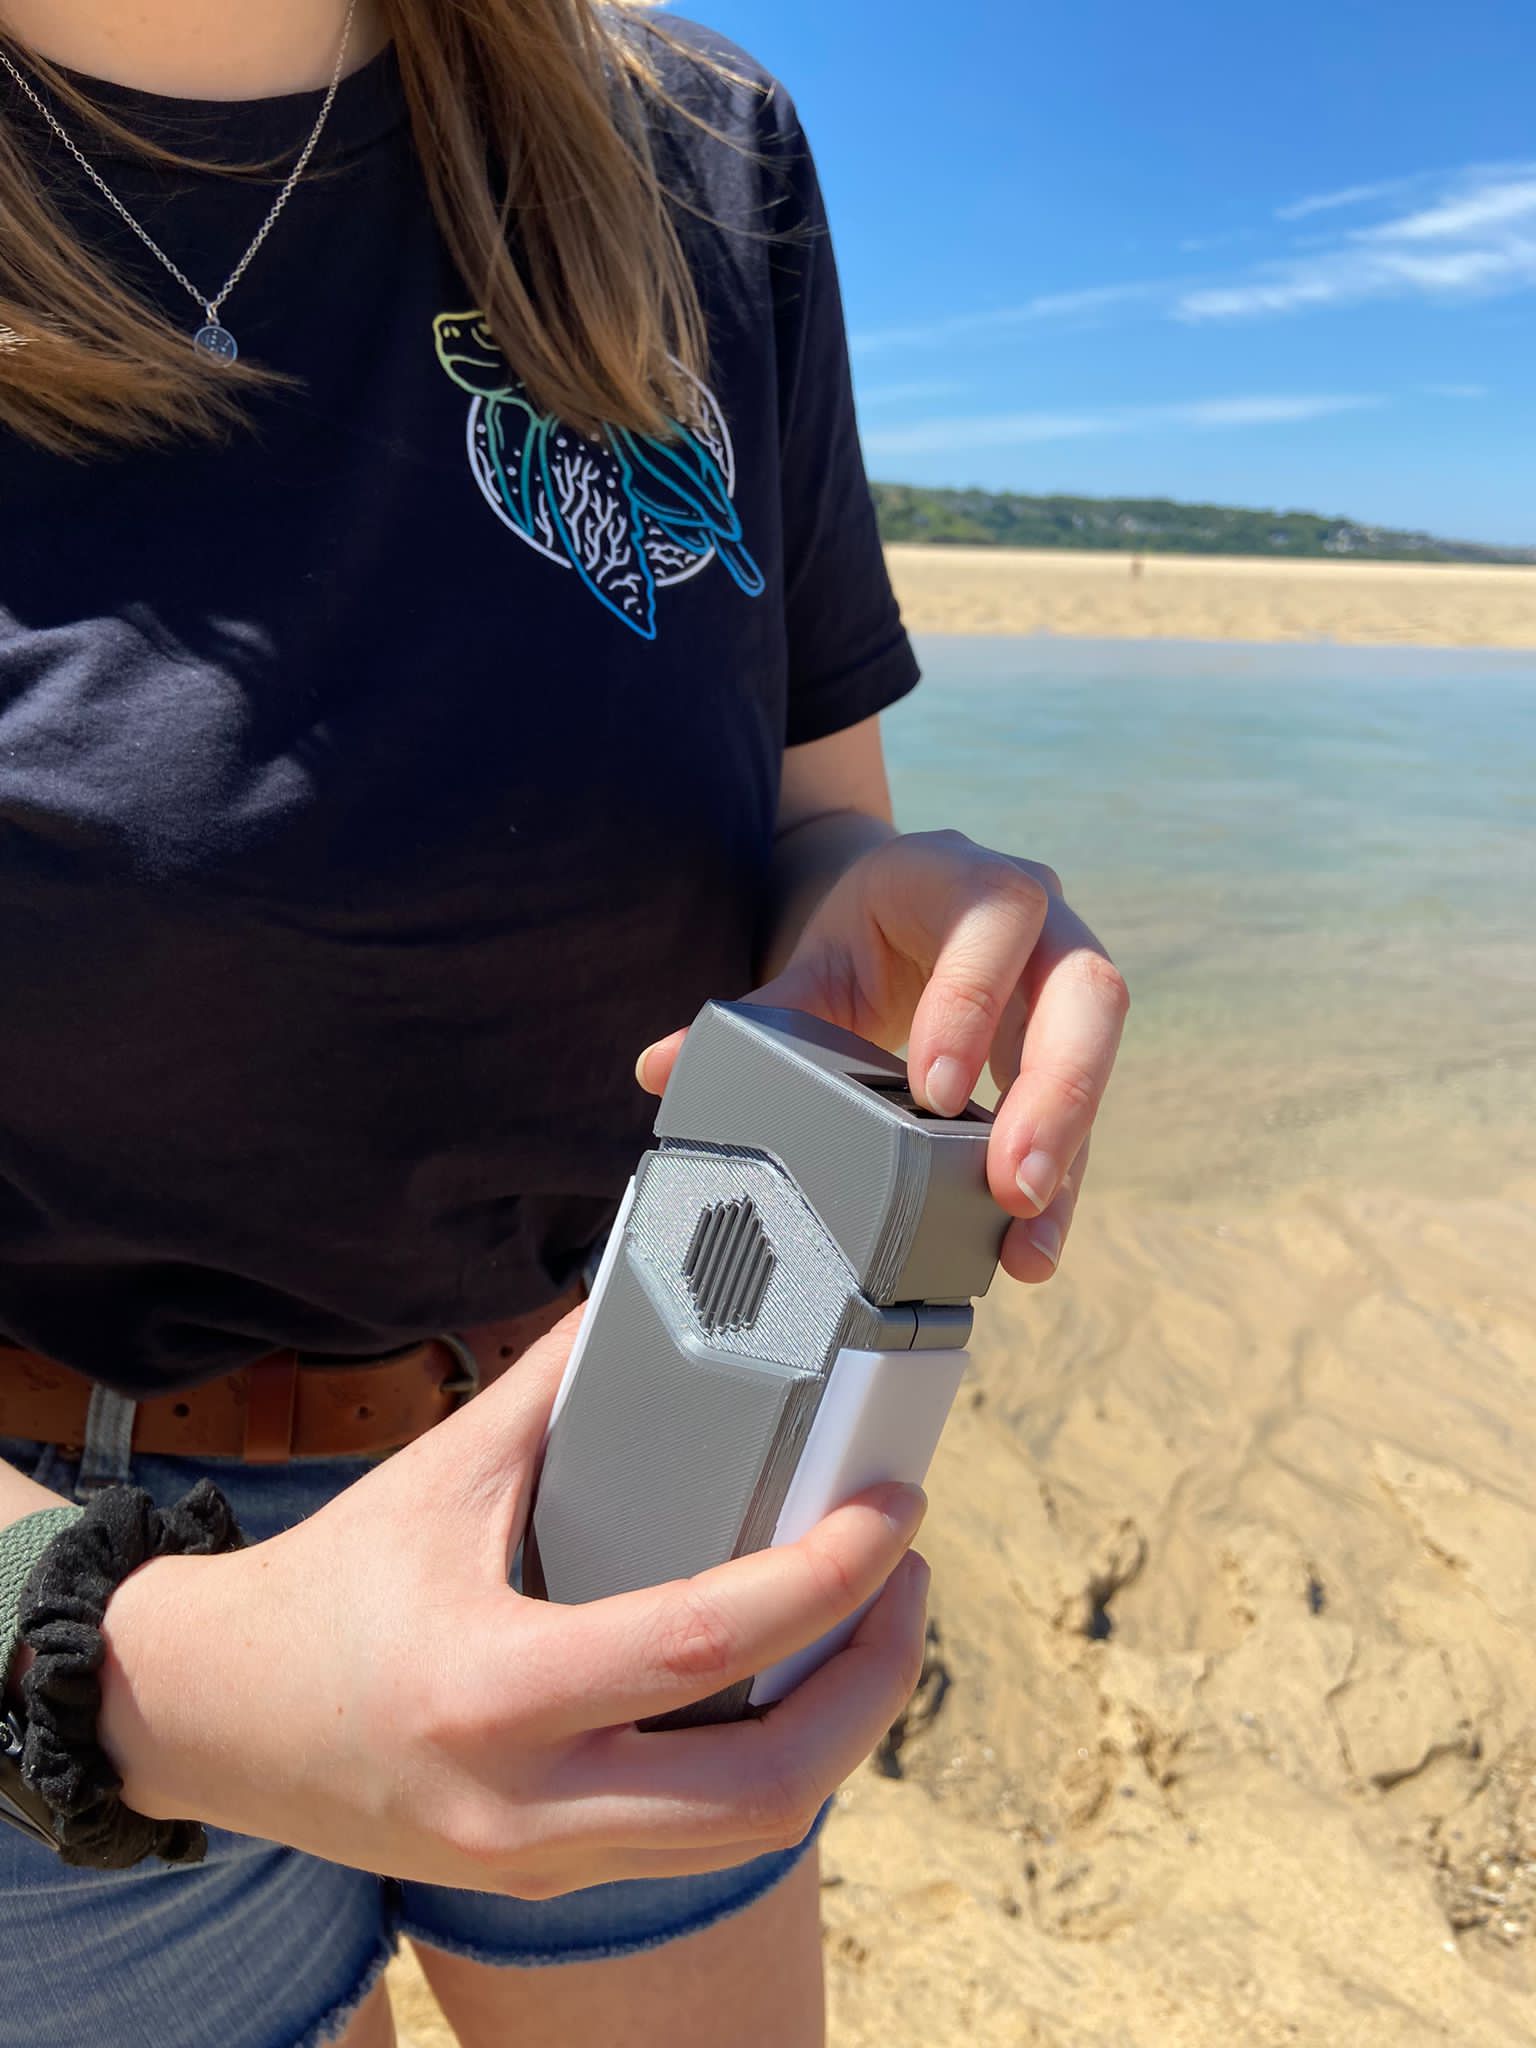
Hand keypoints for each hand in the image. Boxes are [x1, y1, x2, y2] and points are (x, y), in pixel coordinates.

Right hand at [97, 1311, 927, 1894]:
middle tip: (906, 1578)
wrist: (208, 1721)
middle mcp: (521, 1804)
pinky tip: (788, 1677)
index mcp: (489, 1689)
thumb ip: (556, 1386)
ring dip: (838, 1733)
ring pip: (746, 1836)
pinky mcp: (543, 1877)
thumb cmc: (326, 1586)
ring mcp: (536, 1861)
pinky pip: (694, 1840)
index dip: (824, 1581)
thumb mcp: (440, 1471)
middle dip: (872, 1687)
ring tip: (868, 1619)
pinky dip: (770, 1764)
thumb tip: (647, 1294)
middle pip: (763, 1795)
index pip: (700, 1652)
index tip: (893, 1511)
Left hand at [638, 830, 1127, 1283]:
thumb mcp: (813, 963)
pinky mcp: (1075, 1049)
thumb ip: (753, 1015)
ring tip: (1027, 1234)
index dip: (973, 1000)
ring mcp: (1069, 981)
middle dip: (1054, 1090)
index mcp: (963, 880)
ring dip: (1070, 1147)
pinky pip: (1088, 1112)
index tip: (933, 1092)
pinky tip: (1029, 1248)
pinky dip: (1063, 1182)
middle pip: (1087, 988)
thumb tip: (659, 1069)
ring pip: (1102, 1055)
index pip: (993, 918)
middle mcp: (1040, 922)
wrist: (908, 915)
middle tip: (1010, 1181)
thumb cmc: (863, 936)